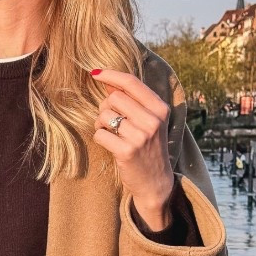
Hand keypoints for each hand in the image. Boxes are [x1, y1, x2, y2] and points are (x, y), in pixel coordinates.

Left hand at [91, 68, 173, 229]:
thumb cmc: (149, 148)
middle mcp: (153, 121)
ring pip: (105, 115)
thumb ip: (131, 100)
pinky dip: (100, 137)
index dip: (110, 75)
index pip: (131, 82)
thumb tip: (108, 80)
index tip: (95, 73)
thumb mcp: (148, 121)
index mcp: (160, 109)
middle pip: (114, 98)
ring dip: (101, 123)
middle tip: (110, 120)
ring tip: (111, 133)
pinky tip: (110, 144)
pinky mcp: (127, 151)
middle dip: (105, 107)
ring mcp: (141, 136)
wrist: (156, 182)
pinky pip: (100, 133)